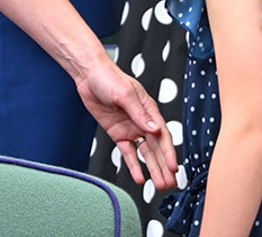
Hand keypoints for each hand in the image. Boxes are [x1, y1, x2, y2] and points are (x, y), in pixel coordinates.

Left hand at [78, 59, 178, 189]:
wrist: (88, 76)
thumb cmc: (109, 78)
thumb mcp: (125, 94)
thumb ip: (139, 113)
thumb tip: (154, 129)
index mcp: (149, 110)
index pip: (163, 135)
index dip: (169, 152)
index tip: (173, 167)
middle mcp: (142, 121)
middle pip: (156, 148)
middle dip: (164, 166)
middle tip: (169, 183)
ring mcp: (131, 129)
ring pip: (145, 153)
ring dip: (152, 169)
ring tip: (159, 185)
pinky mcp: (118, 134)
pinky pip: (128, 152)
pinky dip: (133, 165)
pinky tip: (139, 177)